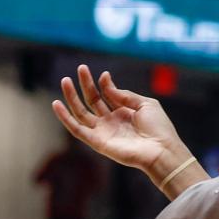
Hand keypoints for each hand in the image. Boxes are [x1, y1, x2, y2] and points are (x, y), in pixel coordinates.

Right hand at [52, 64, 191, 178]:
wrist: (161, 150)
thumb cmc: (159, 128)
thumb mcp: (146, 104)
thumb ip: (125, 94)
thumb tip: (106, 83)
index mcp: (125, 113)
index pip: (108, 95)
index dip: (105, 84)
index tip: (104, 75)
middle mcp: (112, 122)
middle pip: (93, 101)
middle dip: (86, 85)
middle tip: (81, 68)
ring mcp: (104, 132)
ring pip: (82, 113)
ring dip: (72, 97)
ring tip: (65, 80)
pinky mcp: (98, 142)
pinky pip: (77, 130)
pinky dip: (65, 118)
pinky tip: (57, 104)